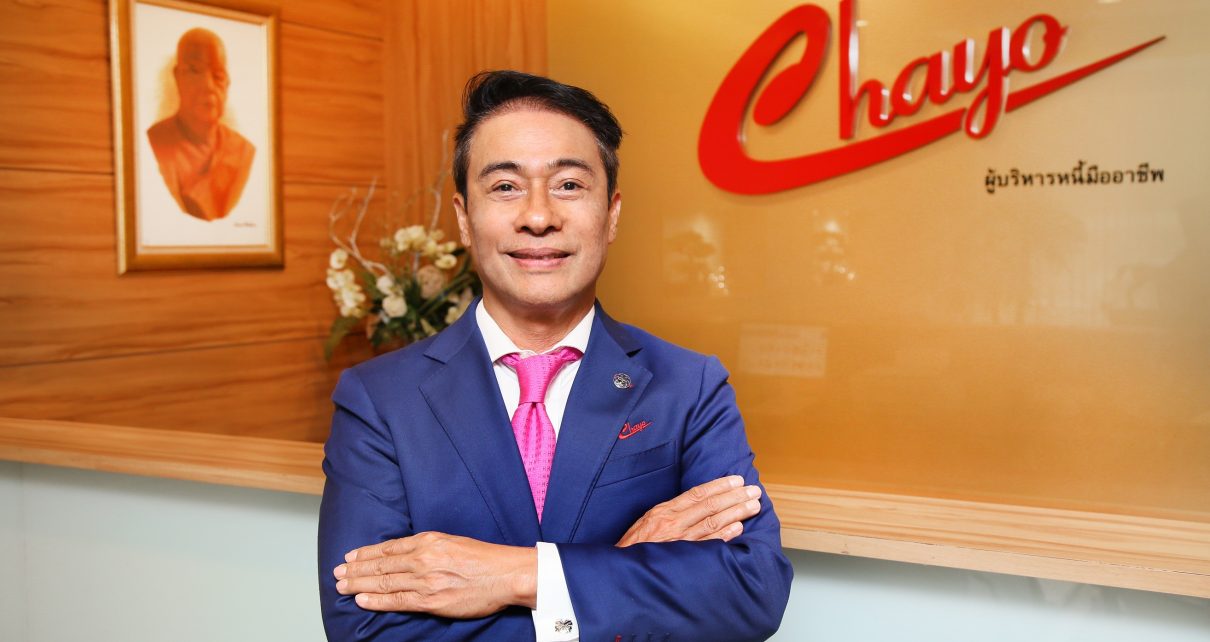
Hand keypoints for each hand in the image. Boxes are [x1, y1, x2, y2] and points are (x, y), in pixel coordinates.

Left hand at [333, 531, 536, 616]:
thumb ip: (430, 546)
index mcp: (429, 541)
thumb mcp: (453, 541)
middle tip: (337, 572)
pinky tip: (361, 600)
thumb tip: (408, 553)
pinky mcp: (431, 600)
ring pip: (384, 582)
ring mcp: (426, 580)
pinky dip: (377, 601)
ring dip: (359, 584)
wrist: (506, 573)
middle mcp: (423, 558)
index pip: (389, 547)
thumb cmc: (485, 559)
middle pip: (381, 564)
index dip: (367, 553)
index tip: (350, 556)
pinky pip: (397, 600)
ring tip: (342, 586)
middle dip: (356, 569)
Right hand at [616, 475, 762, 546]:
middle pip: (710, 506)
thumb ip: (669, 512)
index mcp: (664, 512)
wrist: (621, 572)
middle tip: (754, 491)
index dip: (719, 485)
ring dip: (736, 513)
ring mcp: (680, 542)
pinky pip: (709, 545)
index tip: (736, 481)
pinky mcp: (684, 558)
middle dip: (735, 497)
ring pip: (714, 523)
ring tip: (753, 506)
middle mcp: (673, 524)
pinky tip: (739, 528)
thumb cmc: (634, 547)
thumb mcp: (647, 522)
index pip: (697, 494)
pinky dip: (725, 536)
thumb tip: (694, 503)